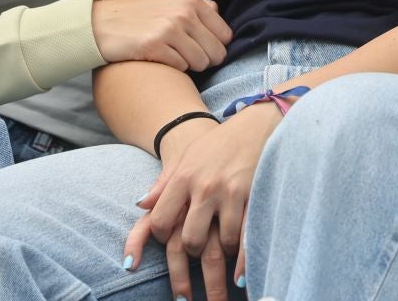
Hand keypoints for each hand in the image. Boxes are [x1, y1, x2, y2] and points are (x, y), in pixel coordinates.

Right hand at [92, 0, 233, 70]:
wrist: (101, 25)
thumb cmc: (139, 17)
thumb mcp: (171, 2)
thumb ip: (197, 8)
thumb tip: (219, 15)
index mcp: (191, 0)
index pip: (225, 34)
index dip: (217, 47)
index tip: (204, 51)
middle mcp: (184, 12)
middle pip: (217, 51)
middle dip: (206, 61)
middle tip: (190, 61)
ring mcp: (169, 28)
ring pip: (201, 62)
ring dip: (190, 66)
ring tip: (174, 59)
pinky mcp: (154, 45)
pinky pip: (181, 67)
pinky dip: (174, 68)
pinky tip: (161, 61)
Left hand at [124, 104, 277, 300]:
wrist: (256, 124)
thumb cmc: (217, 144)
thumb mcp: (185, 159)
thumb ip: (162, 185)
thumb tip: (140, 205)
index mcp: (183, 178)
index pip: (161, 221)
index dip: (163, 237)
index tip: (171, 237)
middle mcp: (204, 187)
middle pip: (190, 239)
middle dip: (193, 252)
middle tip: (198, 250)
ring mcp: (231, 193)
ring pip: (221, 242)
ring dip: (221, 254)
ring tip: (223, 252)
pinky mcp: (254, 196)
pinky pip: (246, 236)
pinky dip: (243, 259)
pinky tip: (241, 274)